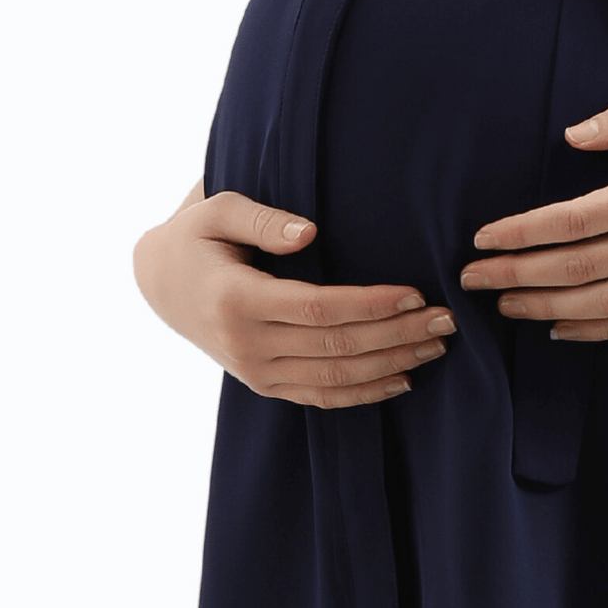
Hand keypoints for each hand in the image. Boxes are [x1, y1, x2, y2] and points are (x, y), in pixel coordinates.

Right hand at [133, 182, 455, 406]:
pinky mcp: (263, 384)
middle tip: (447, 320)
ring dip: (390, 365)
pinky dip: (362, 394)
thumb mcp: (217, 211)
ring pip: (333, 378)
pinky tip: (401, 380)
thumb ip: (262, 219)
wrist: (160, 283)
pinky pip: (318, 397)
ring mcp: (254, 372)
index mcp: (237, 300)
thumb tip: (310, 233)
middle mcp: (246, 344)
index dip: (371, 304)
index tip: (416, 292)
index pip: (318, 308)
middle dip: (397, 336)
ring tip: (436, 346)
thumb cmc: (197, 236)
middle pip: (335, 347)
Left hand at [458, 84, 607, 341]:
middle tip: (472, 279)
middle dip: (519, 276)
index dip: (522, 233)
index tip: (483, 238)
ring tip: (506, 306)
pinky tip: (564, 327)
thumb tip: (571, 137)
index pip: (576, 221)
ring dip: (549, 309)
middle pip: (581, 269)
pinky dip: (600, 329)